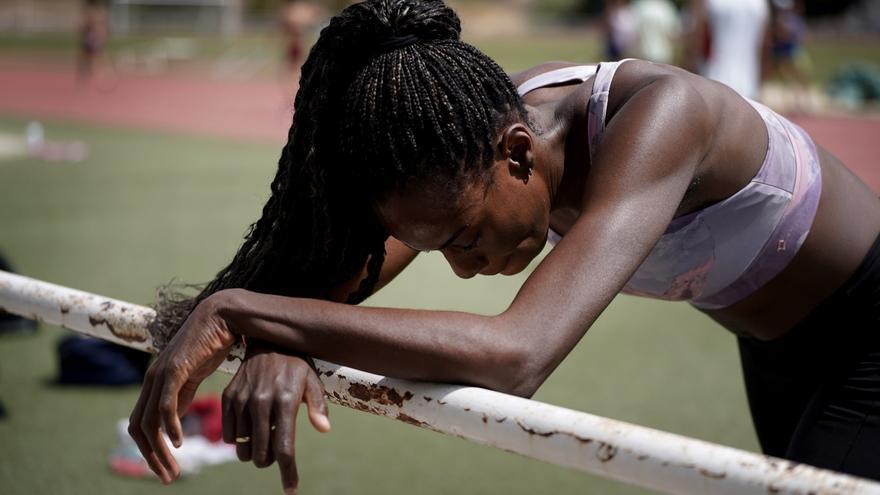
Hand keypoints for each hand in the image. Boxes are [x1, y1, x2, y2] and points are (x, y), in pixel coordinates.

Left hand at [128, 293, 236, 483]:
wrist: (225, 314)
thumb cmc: (215, 340)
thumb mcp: (196, 374)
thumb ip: (183, 393)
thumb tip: (174, 415)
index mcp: (158, 382)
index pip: (144, 423)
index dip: (151, 450)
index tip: (168, 469)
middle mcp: (153, 379)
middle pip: (139, 427)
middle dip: (151, 457)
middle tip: (168, 478)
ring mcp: (161, 373)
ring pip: (149, 421)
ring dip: (158, 450)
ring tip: (173, 468)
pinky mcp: (174, 369)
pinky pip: (164, 405)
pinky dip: (168, 426)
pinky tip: (178, 442)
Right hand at [223, 343, 329, 494]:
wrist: (267, 342)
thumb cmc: (295, 366)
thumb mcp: (312, 382)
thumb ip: (318, 406)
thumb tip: (324, 429)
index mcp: (285, 401)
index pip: (284, 448)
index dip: (288, 473)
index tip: (291, 490)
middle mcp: (261, 402)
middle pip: (261, 454)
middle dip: (270, 461)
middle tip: (276, 450)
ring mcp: (242, 401)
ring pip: (243, 448)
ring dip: (254, 451)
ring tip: (264, 435)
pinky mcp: (227, 398)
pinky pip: (229, 436)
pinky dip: (239, 441)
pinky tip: (250, 428)